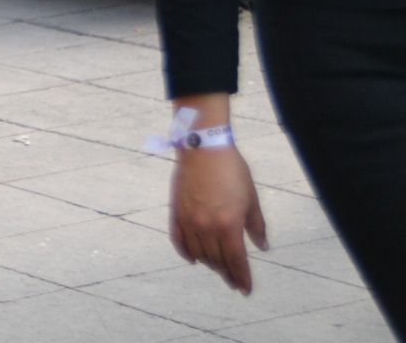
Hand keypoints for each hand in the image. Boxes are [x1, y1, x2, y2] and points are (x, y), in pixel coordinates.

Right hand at [169, 147, 267, 292]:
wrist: (203, 148)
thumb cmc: (232, 170)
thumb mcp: (251, 198)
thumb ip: (256, 225)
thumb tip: (262, 246)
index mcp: (228, 224)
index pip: (236, 260)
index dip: (242, 276)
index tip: (245, 289)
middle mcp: (207, 227)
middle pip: (217, 260)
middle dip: (227, 273)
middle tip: (233, 281)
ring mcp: (189, 220)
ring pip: (199, 253)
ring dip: (210, 264)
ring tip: (218, 268)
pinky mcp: (176, 212)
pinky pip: (179, 240)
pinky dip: (186, 252)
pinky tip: (193, 259)